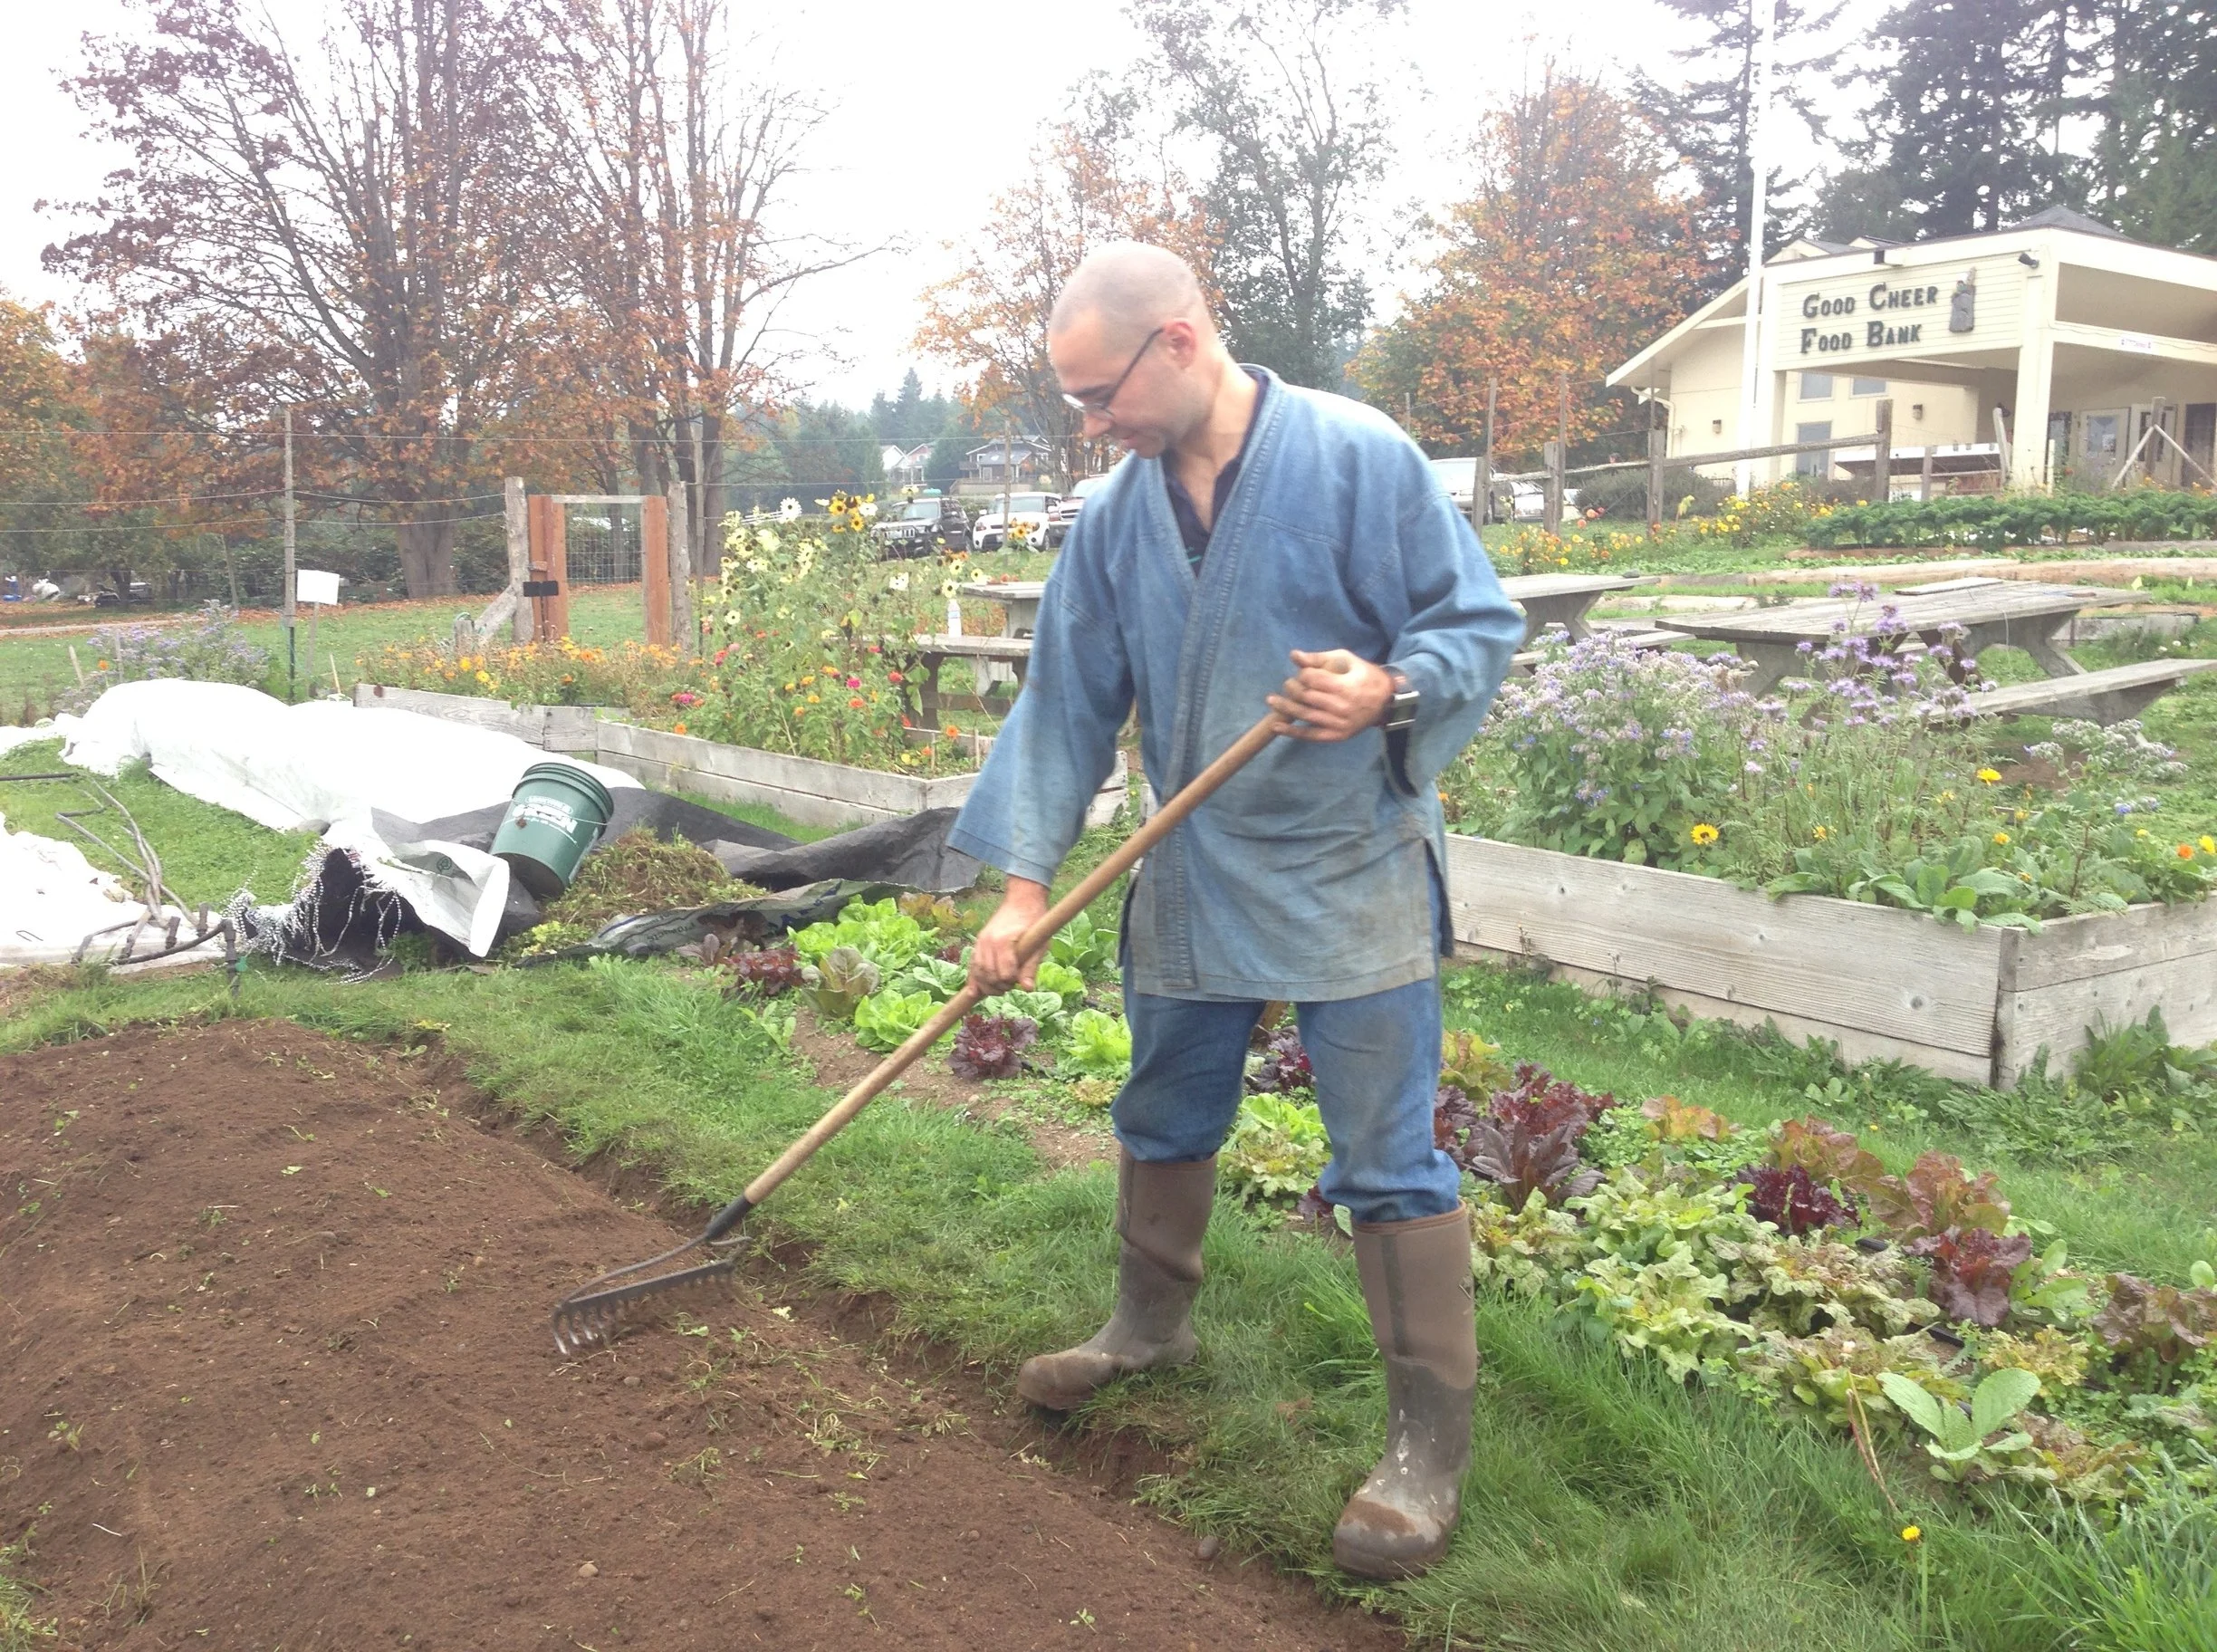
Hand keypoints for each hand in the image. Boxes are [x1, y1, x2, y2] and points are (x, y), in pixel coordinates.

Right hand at [967, 878, 1048, 992]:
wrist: (1021, 902)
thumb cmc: (1033, 923)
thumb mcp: (1038, 945)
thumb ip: (1031, 967)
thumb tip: (1027, 988)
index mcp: (1004, 941)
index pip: (1004, 973)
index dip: (1012, 981)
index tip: (1018, 981)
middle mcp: (989, 942)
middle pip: (989, 975)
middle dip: (999, 986)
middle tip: (1010, 986)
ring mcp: (981, 942)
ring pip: (978, 972)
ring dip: (987, 985)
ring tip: (999, 987)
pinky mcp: (978, 943)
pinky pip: (972, 965)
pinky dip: (973, 979)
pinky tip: (974, 992)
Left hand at [1266, 649, 1392, 742]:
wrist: (1387, 701)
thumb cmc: (1364, 676)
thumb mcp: (1346, 660)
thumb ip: (1318, 658)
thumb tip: (1294, 656)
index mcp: (1344, 686)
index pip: (1311, 679)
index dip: (1302, 675)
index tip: (1303, 673)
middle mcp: (1340, 707)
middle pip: (1306, 697)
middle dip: (1292, 688)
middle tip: (1288, 684)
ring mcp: (1339, 724)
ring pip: (1305, 716)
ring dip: (1285, 708)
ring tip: (1271, 700)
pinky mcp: (1337, 735)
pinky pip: (1311, 735)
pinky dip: (1292, 732)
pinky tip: (1277, 726)